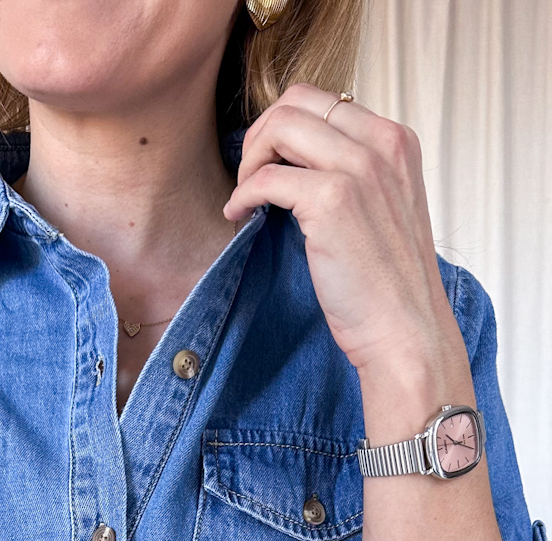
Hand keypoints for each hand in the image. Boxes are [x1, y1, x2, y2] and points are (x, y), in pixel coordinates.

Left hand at [223, 83, 458, 375]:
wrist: (407, 332)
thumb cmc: (389, 286)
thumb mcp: (385, 210)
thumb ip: (356, 175)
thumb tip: (299, 161)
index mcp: (397, 143)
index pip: (325, 101)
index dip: (284, 125)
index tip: (269, 159)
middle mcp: (382, 146)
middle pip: (298, 102)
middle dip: (261, 133)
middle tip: (248, 173)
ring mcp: (359, 169)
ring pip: (281, 127)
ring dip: (249, 158)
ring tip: (245, 195)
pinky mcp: (333, 200)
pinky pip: (267, 178)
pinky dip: (244, 194)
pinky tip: (240, 215)